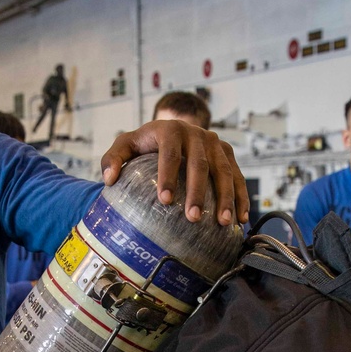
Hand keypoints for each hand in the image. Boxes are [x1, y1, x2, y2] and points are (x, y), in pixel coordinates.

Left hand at [101, 120, 248, 226]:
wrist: (170, 133)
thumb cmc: (145, 144)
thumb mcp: (126, 146)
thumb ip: (113, 159)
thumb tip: (108, 179)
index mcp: (171, 129)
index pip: (170, 153)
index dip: (168, 176)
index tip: (165, 201)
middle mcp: (197, 133)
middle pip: (200, 164)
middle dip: (198, 192)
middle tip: (192, 218)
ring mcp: (215, 143)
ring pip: (224, 171)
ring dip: (226, 197)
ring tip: (223, 222)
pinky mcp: (227, 154)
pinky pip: (238, 176)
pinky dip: (241, 197)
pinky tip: (240, 219)